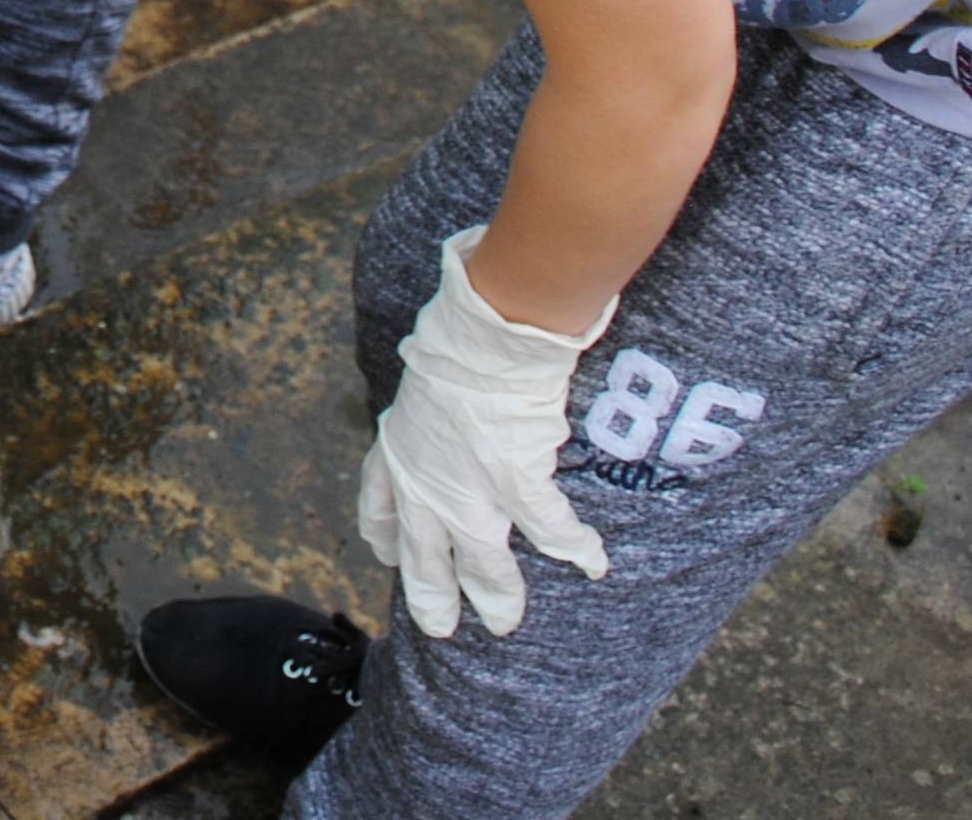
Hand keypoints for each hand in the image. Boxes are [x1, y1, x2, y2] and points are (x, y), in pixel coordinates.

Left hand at [356, 228, 612, 638]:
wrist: (484, 344)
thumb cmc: (454, 345)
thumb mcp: (419, 381)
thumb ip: (424, 410)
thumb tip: (434, 399)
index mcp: (396, 453)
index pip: (377, 508)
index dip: (383, 538)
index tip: (386, 554)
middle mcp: (426, 485)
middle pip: (423, 558)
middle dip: (432, 597)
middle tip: (441, 628)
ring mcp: (470, 493)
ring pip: (482, 566)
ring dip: (496, 598)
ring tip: (504, 622)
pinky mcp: (515, 489)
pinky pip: (550, 532)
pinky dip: (576, 550)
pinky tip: (593, 564)